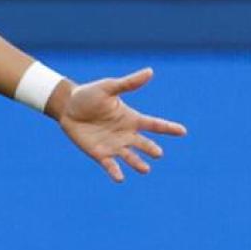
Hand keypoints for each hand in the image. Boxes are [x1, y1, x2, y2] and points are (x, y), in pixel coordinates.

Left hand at [57, 68, 187, 181]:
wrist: (68, 107)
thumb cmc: (89, 95)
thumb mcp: (109, 87)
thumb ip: (129, 84)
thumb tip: (150, 71)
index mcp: (131, 118)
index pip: (154, 124)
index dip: (168, 128)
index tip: (183, 131)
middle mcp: (126, 134)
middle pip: (144, 144)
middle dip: (150, 149)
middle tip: (157, 153)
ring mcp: (114, 146)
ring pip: (131, 157)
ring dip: (138, 163)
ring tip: (145, 169)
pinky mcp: (100, 154)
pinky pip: (111, 165)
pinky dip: (116, 172)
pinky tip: (120, 178)